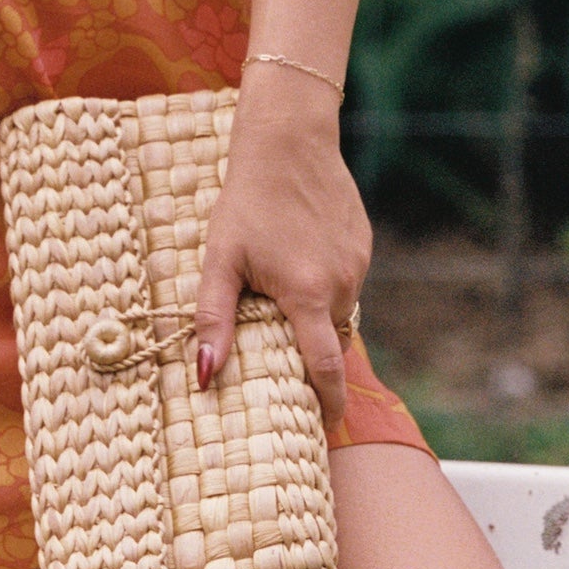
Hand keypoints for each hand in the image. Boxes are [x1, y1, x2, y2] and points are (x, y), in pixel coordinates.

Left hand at [193, 81, 369, 430]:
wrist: (288, 140)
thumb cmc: (245, 200)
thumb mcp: (220, 258)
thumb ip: (213, 319)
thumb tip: (205, 377)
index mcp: (307, 293)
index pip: (324, 367)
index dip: (326, 403)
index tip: (323, 428)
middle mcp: (342, 283)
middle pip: (328, 337)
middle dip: (308, 349)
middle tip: (278, 346)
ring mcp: (358, 262)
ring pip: (337, 308)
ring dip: (313, 311)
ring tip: (279, 287)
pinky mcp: (364, 243)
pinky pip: (346, 280)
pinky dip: (324, 282)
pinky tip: (297, 256)